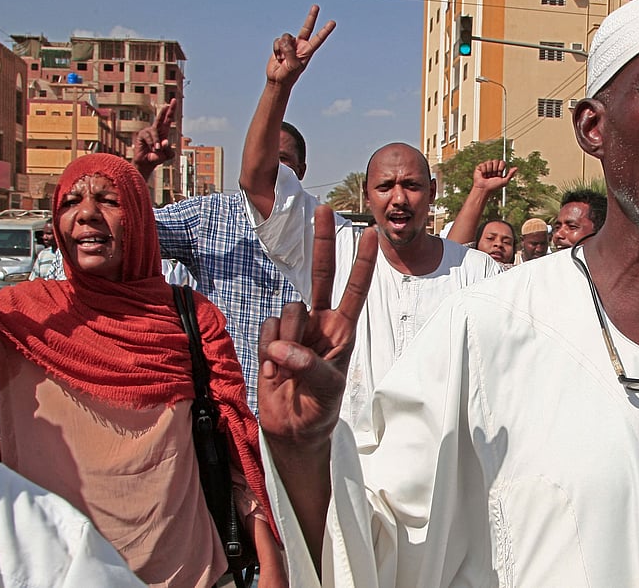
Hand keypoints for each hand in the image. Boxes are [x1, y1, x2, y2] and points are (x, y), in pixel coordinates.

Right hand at [131, 99, 176, 174]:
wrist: (146, 164)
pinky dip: (152, 144)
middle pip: (161, 119)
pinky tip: (151, 149)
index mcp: (163, 132)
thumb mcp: (166, 156)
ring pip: (155, 133)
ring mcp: (148, 132)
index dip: (171, 110)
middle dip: (166, 111)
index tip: (174, 101)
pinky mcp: (142, 135)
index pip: (168, 119)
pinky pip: (149, 138)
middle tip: (169, 103)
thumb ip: (168, 150)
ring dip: (157, 143)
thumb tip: (164, 142)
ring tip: (156, 150)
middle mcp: (156, 130)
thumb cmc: (157, 158)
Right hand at [258, 208, 376, 448]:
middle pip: (322, 275)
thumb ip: (306, 366)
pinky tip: (274, 372)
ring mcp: (295, 330)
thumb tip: (281, 347)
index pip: (355, 290)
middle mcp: (320, 323)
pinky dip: (268, 351)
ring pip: (288, 310)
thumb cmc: (320, 409)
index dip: (361, 262)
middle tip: (325, 209)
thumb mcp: (325, 389)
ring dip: (287, 339)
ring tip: (289, 369)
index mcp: (343, 330)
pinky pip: (268, 329)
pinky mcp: (272, 340)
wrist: (293, 430)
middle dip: (323, 242)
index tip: (370, 233)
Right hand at [265, 5, 335, 86]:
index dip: (325, 30)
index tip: (333, 22)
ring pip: (286, 36)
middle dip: (311, 17)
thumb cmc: (289, 75)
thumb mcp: (293, 65)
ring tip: (283, 58)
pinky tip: (277, 57)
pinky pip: (277, 41)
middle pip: (307, 28)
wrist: (277, 79)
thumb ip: (290, 51)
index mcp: (308, 51)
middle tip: (316, 6)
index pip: (318, 38)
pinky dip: (276, 49)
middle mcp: (301, 45)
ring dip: (282, 47)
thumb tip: (286, 41)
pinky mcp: (280, 45)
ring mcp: (291, 44)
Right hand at [471, 159, 517, 191]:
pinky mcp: (480, 166)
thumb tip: (516, 168)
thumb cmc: (494, 186)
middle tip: (493, 176)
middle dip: (495, 169)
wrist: (484, 189)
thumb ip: (510, 175)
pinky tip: (483, 175)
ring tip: (488, 176)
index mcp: (499, 168)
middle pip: (496, 160)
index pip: (502, 162)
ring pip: (489, 162)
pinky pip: (483, 164)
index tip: (499, 175)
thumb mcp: (504, 181)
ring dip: (489, 171)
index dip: (501, 168)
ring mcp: (486, 165)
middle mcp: (493, 166)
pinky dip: (484, 171)